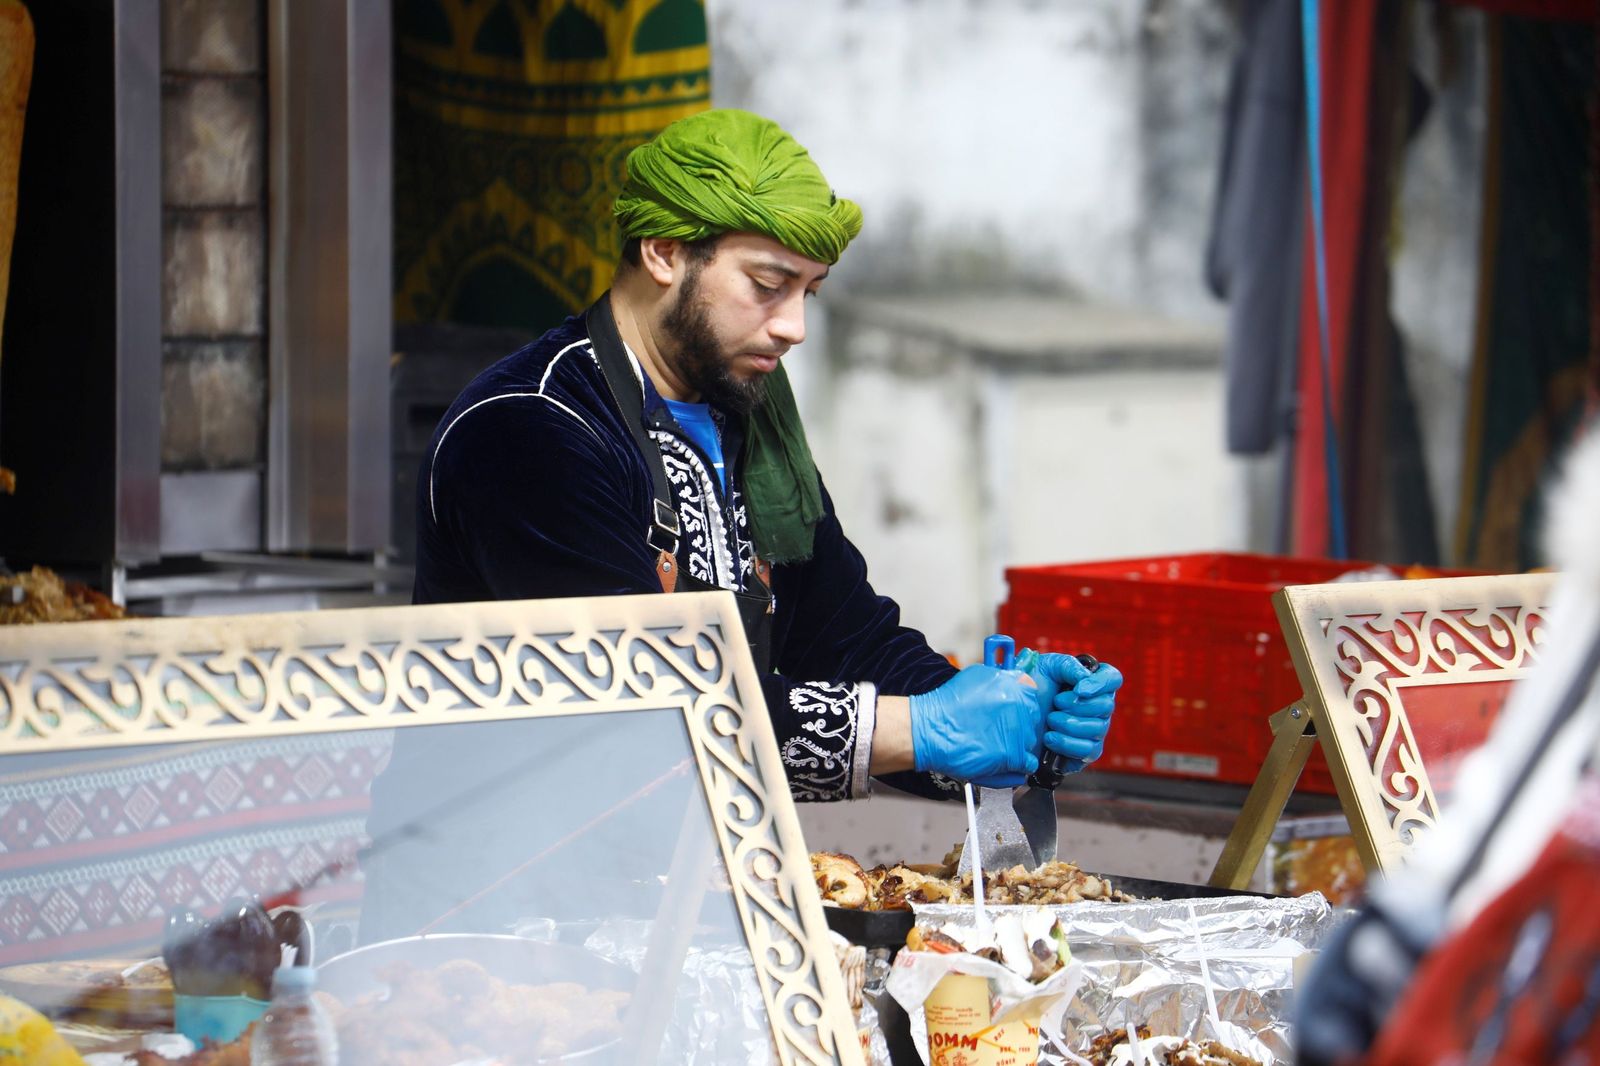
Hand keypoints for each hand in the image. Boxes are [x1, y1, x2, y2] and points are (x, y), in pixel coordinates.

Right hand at [908, 665, 1042, 786]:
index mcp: (1015, 686)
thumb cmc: (948, 704)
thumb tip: (1014, 679)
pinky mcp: (1014, 756)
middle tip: (1000, 728)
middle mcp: (1021, 708)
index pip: (1032, 695)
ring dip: (1017, 743)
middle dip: (1019, 724)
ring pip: (1030, 741)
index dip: (1021, 703)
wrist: (932, 729)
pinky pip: (1029, 763)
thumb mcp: (978, 675)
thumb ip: (1002, 677)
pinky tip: (1003, 760)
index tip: (1011, 709)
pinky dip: (1019, 764)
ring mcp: (1019, 733)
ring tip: (995, 744)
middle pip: (1033, 719)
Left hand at [1017, 650, 1121, 771]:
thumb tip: (1086, 678)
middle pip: (1106, 706)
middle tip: (1055, 703)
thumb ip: (1068, 665)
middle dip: (1077, 705)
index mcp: (1091, 682)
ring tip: (1049, 720)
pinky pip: (1088, 750)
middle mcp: (1098, 706)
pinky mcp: (1086, 752)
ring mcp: (1095, 730)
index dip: (1100, 683)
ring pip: (1098, 729)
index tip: (1079, 689)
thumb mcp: (1045, 667)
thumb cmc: (1031, 690)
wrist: (1013, 719)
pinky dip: (1067, 743)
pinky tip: (1050, 738)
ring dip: (1070, 724)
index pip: (1112, 678)